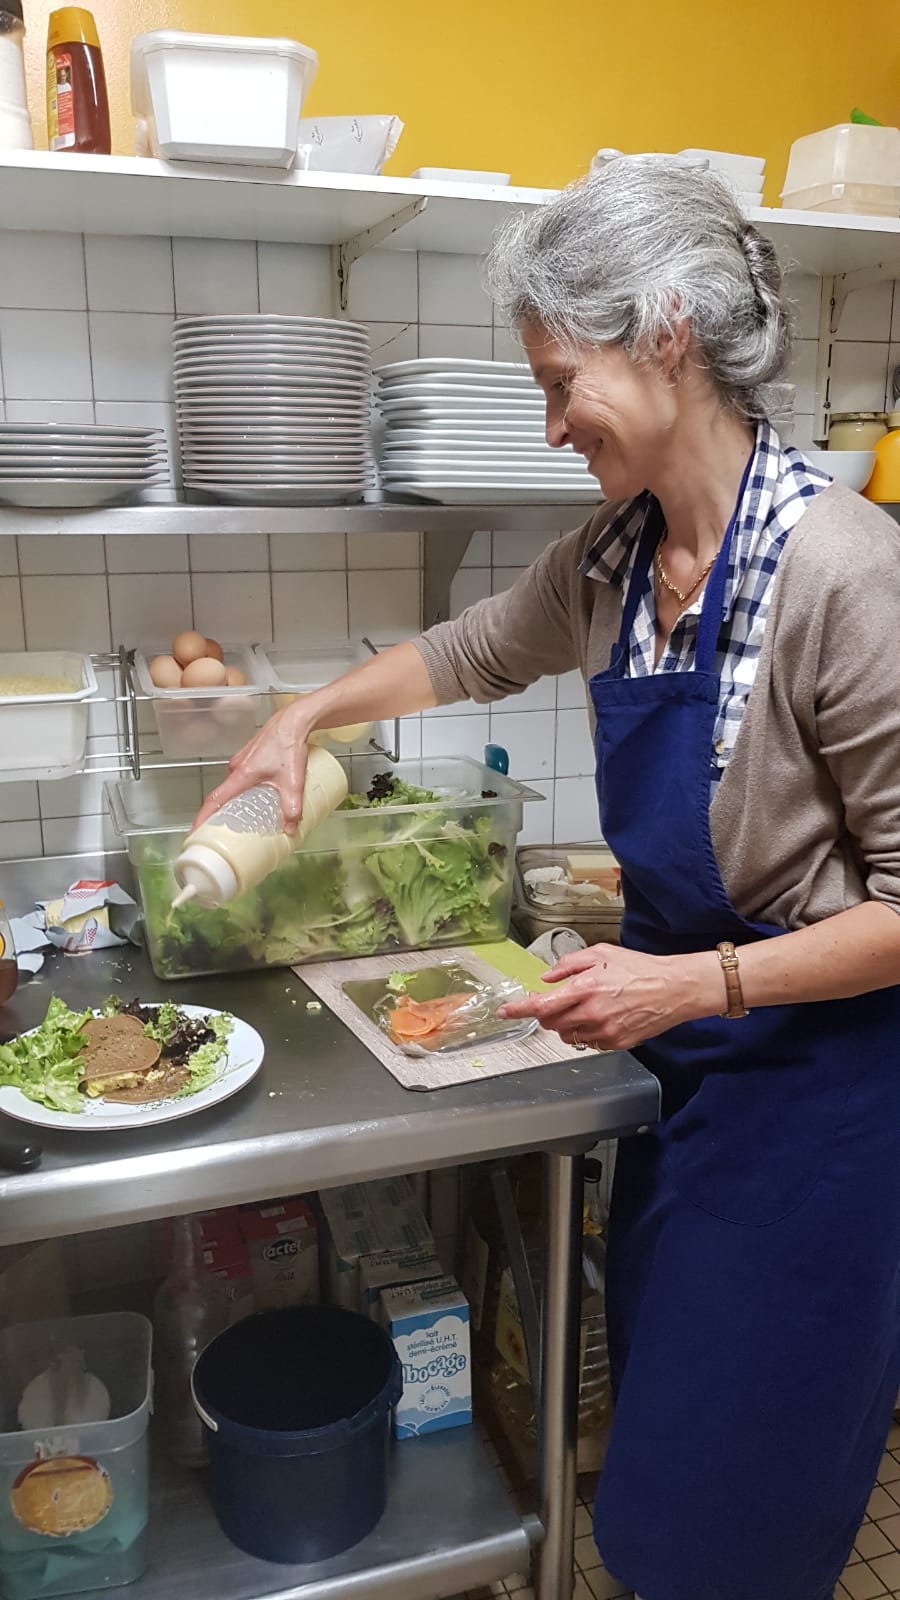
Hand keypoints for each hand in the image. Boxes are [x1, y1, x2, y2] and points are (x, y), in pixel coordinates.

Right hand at [190, 702, 311, 832]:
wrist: (295, 720)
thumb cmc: (288, 742)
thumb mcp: (293, 781)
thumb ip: (292, 807)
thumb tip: (290, 828)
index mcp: (241, 774)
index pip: (215, 800)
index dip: (203, 818)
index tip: (195, 831)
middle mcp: (238, 767)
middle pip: (223, 795)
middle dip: (221, 814)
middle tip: (223, 832)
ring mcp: (243, 760)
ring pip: (235, 786)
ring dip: (236, 800)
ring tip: (243, 818)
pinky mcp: (252, 756)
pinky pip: (243, 778)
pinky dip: (245, 789)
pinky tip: (258, 796)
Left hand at [496, 943, 718, 1052]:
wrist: (674, 988)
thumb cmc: (640, 968)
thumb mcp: (601, 953)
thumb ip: (569, 964)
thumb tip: (547, 977)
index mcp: (585, 988)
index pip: (542, 1005)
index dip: (519, 1010)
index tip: (505, 1012)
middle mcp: (591, 1012)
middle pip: (551, 1024)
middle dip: (547, 1015)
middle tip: (557, 1002)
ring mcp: (604, 1031)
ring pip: (568, 1036)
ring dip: (566, 1025)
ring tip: (584, 1008)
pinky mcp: (616, 1043)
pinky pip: (589, 1043)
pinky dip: (587, 1032)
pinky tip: (602, 1018)